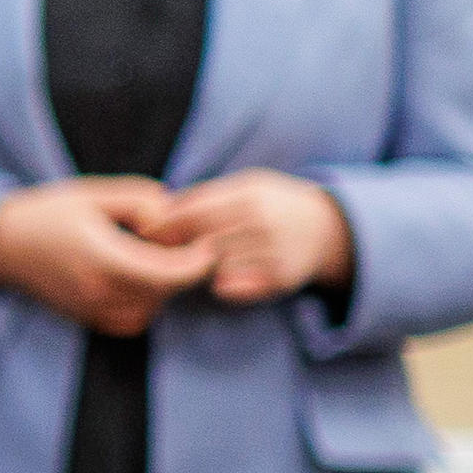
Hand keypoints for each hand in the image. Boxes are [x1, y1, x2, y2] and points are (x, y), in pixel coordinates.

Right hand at [0, 177, 219, 333]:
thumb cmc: (46, 213)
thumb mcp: (95, 194)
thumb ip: (142, 201)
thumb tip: (173, 215)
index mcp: (105, 258)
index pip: (172, 273)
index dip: (199, 260)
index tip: (206, 243)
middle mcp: (101, 291)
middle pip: (167, 290)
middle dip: (184, 268)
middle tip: (184, 244)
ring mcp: (92, 309)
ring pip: (152, 308)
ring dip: (164, 287)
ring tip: (155, 260)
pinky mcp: (86, 317)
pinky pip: (132, 320)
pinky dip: (144, 304)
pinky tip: (135, 281)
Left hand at [139, 170, 352, 305]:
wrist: (325, 228)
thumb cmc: (271, 202)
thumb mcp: (244, 185)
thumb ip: (204, 195)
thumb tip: (158, 208)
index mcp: (251, 196)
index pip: (194, 213)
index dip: (166, 224)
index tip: (146, 230)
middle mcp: (264, 225)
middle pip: (200, 241)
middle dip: (178, 246)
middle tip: (162, 248)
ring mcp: (274, 255)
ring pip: (213, 267)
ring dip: (198, 264)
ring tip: (196, 258)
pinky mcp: (280, 281)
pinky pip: (231, 287)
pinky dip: (219, 282)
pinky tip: (219, 273)